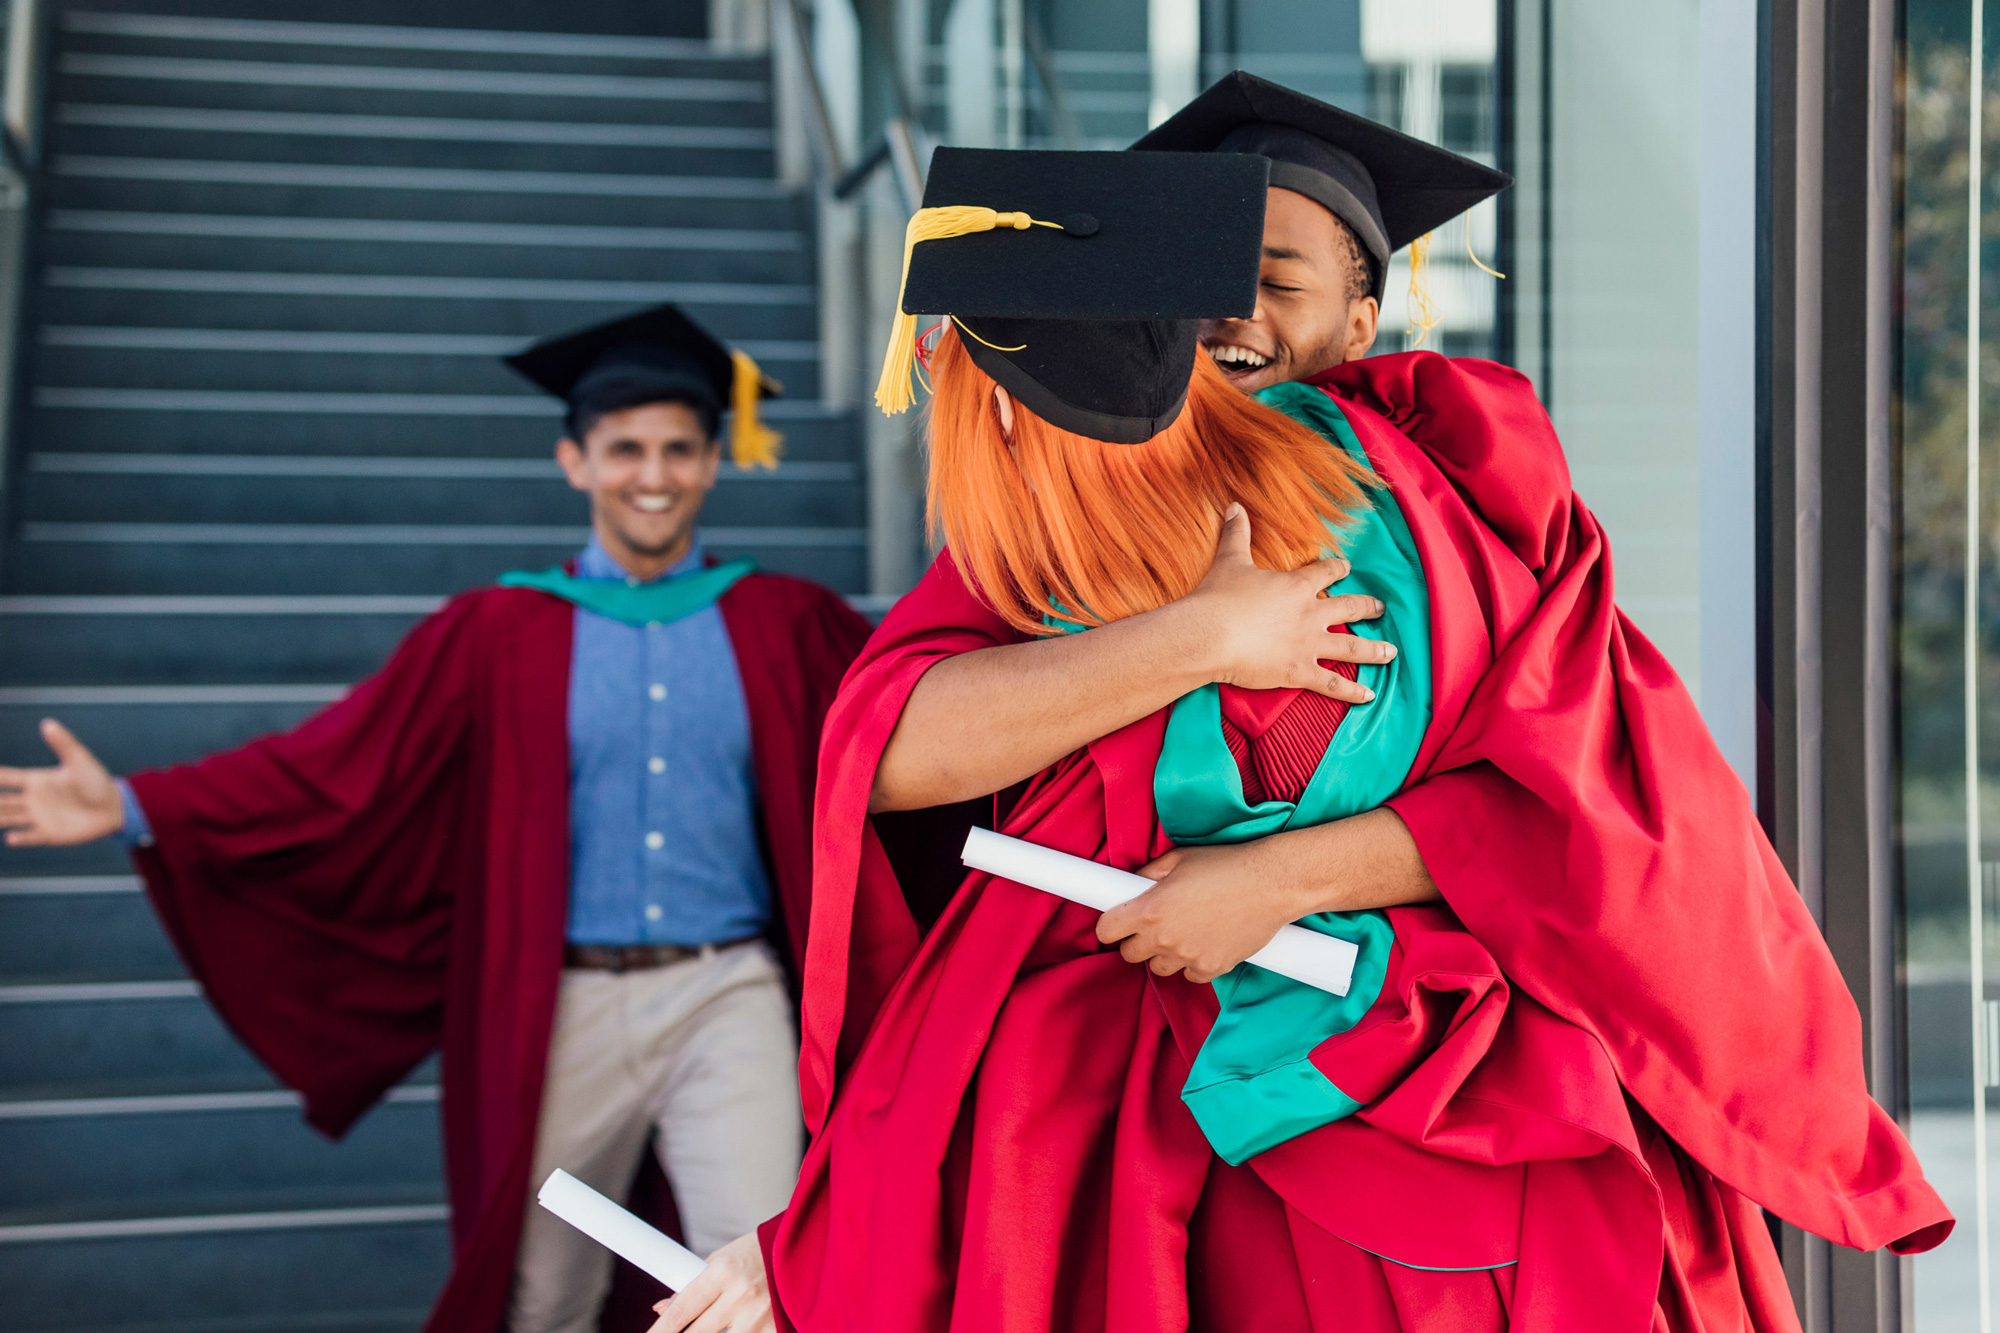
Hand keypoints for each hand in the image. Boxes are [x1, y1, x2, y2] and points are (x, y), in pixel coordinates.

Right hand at [0, 719, 124, 846]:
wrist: (115, 807)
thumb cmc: (97, 781)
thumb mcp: (79, 760)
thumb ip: (63, 743)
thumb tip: (47, 723)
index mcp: (36, 780)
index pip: (6, 777)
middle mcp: (32, 799)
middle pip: (1, 800)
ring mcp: (39, 817)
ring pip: (8, 818)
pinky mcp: (50, 833)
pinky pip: (30, 837)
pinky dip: (20, 838)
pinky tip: (11, 838)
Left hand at [649, 1232, 774, 1332]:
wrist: (807, 1248)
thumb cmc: (758, 1252)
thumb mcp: (722, 1260)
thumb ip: (693, 1285)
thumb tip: (662, 1309)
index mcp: (723, 1272)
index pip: (680, 1312)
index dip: (659, 1331)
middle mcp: (740, 1297)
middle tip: (678, 1331)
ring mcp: (759, 1318)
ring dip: (714, 1331)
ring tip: (721, 1318)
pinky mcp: (776, 1330)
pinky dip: (740, 1331)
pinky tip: (743, 1321)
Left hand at [1095, 842, 1303, 983]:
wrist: (1272, 883)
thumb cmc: (1226, 865)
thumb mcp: (1179, 859)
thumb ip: (1149, 874)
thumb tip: (1132, 883)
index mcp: (1149, 909)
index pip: (1107, 931)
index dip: (1110, 926)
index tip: (1117, 924)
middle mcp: (1164, 938)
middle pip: (1129, 955)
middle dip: (1136, 941)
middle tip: (1154, 926)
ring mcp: (1187, 957)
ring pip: (1158, 968)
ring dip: (1164, 955)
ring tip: (1183, 933)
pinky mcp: (1211, 969)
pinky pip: (1189, 976)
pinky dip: (1192, 964)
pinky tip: (1205, 943)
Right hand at [1176, 504, 1392, 703]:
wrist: (1209, 633)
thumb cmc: (1218, 597)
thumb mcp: (1229, 560)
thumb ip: (1236, 532)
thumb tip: (1234, 505)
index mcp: (1296, 586)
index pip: (1325, 573)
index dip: (1338, 568)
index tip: (1347, 567)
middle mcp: (1310, 614)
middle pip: (1348, 608)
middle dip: (1367, 607)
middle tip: (1381, 608)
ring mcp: (1308, 644)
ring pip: (1351, 647)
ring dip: (1373, 650)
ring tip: (1391, 652)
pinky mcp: (1299, 671)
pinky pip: (1331, 684)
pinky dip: (1351, 692)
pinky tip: (1369, 697)